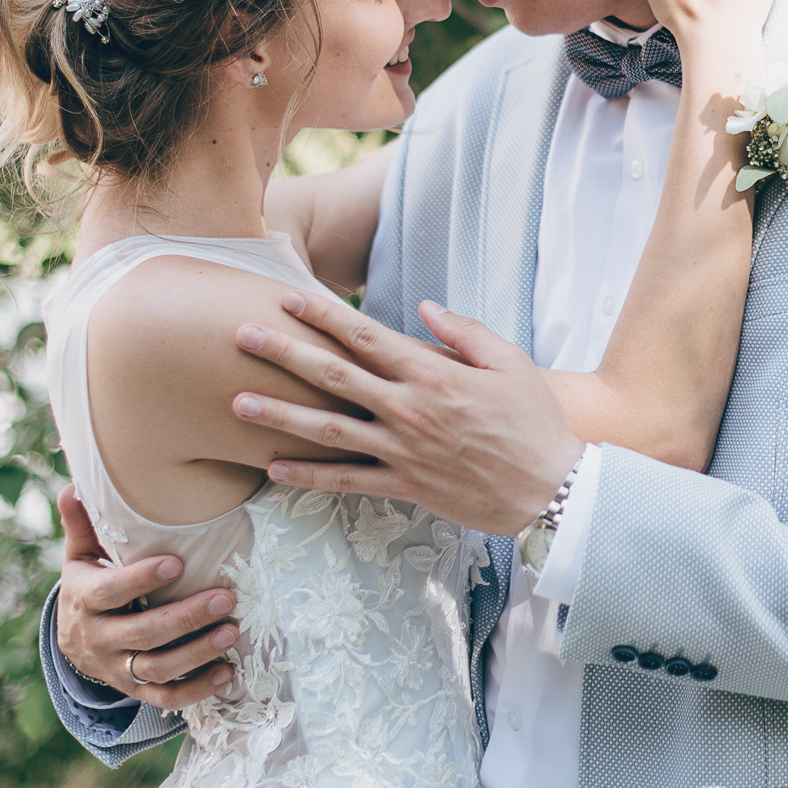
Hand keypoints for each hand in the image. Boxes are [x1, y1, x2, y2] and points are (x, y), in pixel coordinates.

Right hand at [54, 484, 237, 709]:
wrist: (73, 641)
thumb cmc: (89, 584)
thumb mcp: (80, 556)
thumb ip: (83, 525)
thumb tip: (73, 486)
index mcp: (85, 600)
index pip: (110, 592)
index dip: (140, 580)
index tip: (178, 563)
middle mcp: (99, 639)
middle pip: (144, 633)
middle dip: (186, 618)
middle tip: (226, 598)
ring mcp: (118, 668)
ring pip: (157, 668)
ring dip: (197, 653)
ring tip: (232, 632)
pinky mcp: (136, 689)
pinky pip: (166, 697)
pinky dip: (196, 690)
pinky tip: (227, 673)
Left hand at [233, 291, 582, 536]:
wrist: (550, 490)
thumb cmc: (535, 421)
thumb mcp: (512, 362)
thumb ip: (465, 331)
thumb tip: (423, 307)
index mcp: (434, 373)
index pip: (366, 336)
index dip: (323, 315)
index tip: (288, 297)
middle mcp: (410, 409)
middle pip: (334, 376)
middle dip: (284, 353)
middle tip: (241, 336)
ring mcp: (403, 450)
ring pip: (328, 430)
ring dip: (280, 415)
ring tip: (237, 403)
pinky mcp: (406, 486)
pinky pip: (348, 481)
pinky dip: (309, 476)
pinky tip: (273, 469)